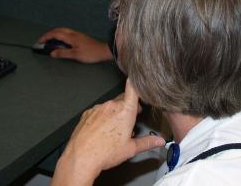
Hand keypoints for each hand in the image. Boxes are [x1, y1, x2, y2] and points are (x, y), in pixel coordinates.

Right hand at [37, 27, 112, 62]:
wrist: (103, 51)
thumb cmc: (90, 53)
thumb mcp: (75, 55)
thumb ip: (63, 53)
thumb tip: (52, 52)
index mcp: (71, 36)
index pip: (55, 34)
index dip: (46, 37)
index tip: (39, 41)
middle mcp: (73, 33)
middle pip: (58, 30)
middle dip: (49, 34)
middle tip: (42, 40)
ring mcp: (77, 34)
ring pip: (62, 31)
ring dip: (54, 34)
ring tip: (49, 41)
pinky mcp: (80, 37)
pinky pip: (66, 33)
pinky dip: (60, 36)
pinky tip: (60, 42)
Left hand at [51, 80, 165, 185]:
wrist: (81, 157)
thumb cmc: (105, 153)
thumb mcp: (131, 149)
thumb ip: (147, 142)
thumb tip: (158, 141)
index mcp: (125, 111)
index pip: (133, 88)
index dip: (137, 84)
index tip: (140, 83)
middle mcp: (111, 106)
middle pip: (123, 99)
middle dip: (129, 107)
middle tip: (131, 120)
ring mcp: (98, 108)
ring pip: (110, 106)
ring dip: (115, 113)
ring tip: (115, 130)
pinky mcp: (87, 113)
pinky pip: (98, 111)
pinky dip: (102, 118)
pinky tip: (102, 131)